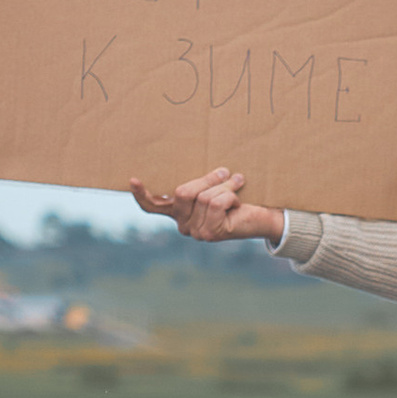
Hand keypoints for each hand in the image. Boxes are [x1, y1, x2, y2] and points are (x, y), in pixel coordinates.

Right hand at [132, 168, 283, 245]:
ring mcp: (196, 232)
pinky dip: (231, 196)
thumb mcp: (214, 186)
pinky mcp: (211, 233)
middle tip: (224, 171)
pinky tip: (239, 202)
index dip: (142, 194)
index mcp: (178, 213)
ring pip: (204, 197)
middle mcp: (183, 225)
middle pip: (183, 192)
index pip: (152, 206)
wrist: (263, 217)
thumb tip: (191, 164)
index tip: (133, 179)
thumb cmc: (238, 198)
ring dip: (224, 185)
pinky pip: (216, 203)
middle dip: (206, 178)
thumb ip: (200, 181)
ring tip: (237, 183)